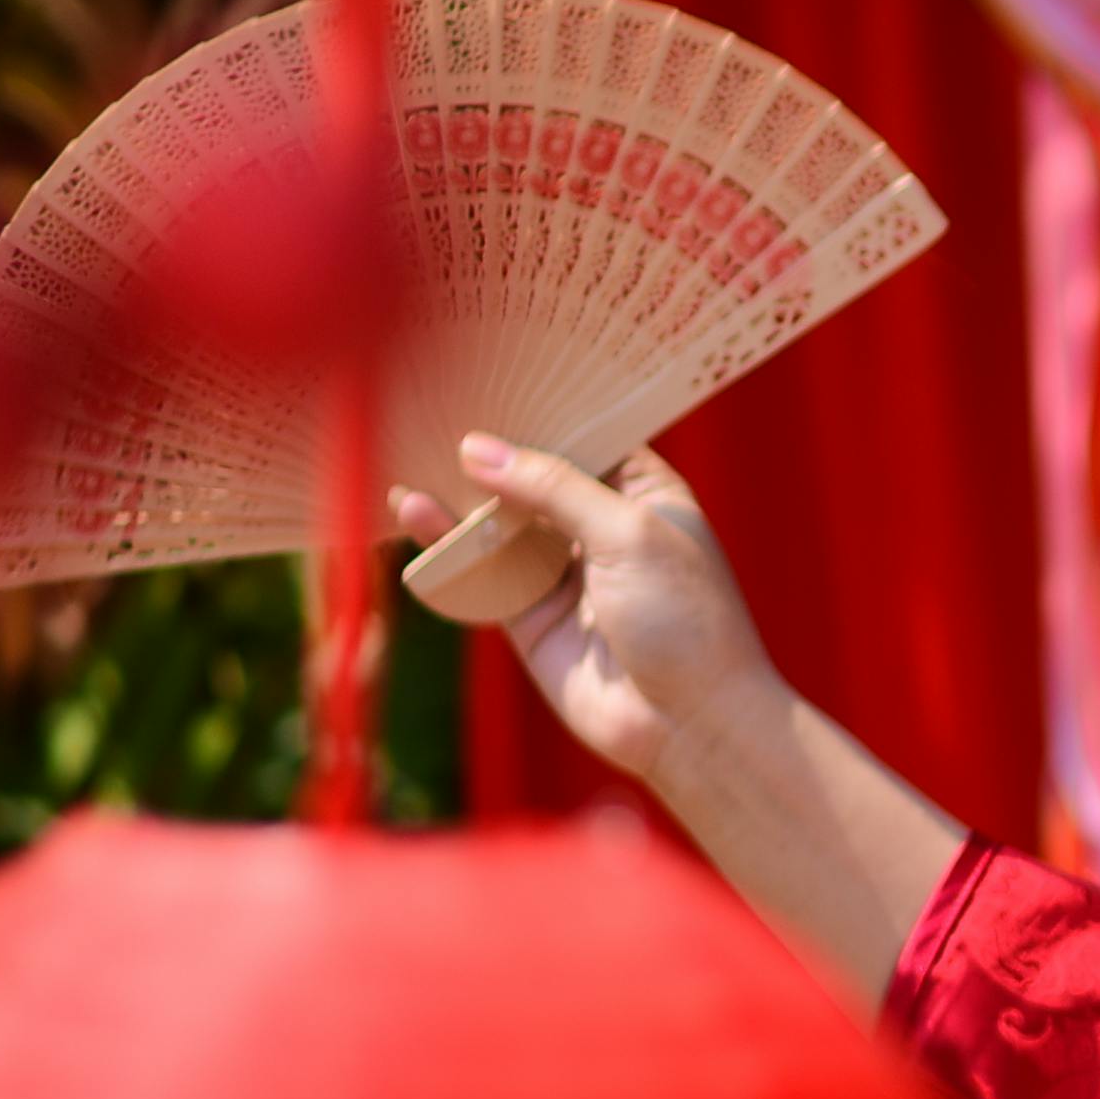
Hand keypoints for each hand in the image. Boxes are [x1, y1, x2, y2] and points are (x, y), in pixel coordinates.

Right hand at [387, 438, 778, 789]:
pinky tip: (413, 511)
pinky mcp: (532, 617)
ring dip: (458, 496)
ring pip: (500, 524)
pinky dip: (447, 546)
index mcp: (647, 495)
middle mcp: (603, 528)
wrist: (691, 725)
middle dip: (491, 451)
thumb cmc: (686, 620)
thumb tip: (478, 448)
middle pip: (535, 479)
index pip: (588, 438)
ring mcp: (566, 573)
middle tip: (434, 403)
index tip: (491, 373)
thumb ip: (553, 488)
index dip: (544, 411)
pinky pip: (481, 574)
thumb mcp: (627, 533)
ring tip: (408, 451)